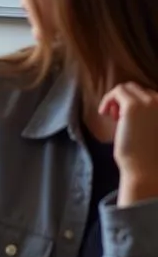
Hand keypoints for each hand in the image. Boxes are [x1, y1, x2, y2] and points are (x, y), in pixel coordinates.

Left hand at [98, 83, 157, 202]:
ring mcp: (151, 102)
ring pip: (128, 87)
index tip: (124, 118)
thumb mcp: (151, 129)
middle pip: (138, 89)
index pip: (149, 95)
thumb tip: (126, 103)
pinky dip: (108, 99)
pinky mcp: (133, 106)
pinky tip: (104, 113)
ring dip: (117, 99)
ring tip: (112, 117)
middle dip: (125, 100)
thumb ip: (146, 115)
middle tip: (116, 118)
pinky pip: (117, 91)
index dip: (134, 104)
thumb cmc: (147, 154)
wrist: (145, 169)